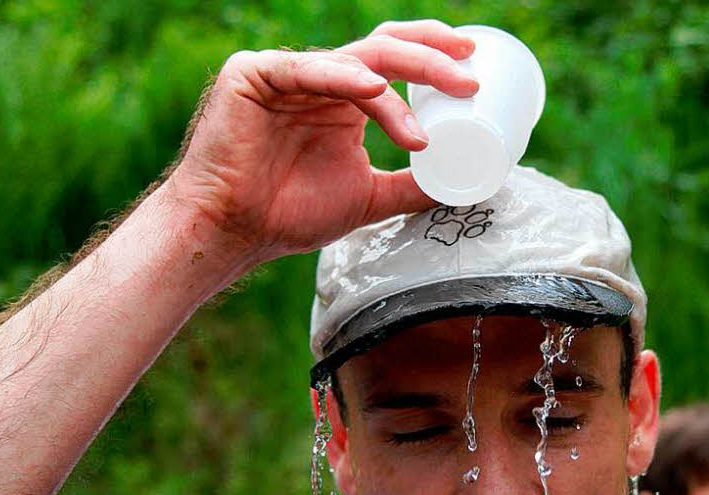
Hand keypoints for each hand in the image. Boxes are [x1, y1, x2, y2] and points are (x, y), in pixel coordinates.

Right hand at [168, 19, 478, 278]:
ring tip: (444, 98)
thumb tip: (456, 188)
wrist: (233, 231)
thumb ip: (408, 188)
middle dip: (433, 55)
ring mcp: (288, 74)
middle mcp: (321, 80)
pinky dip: (344, 77)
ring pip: (356, 59)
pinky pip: (306, 69)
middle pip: (384, 50)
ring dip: (406, 74)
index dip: (435, 60)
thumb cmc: (288, 214)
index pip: (395, 64)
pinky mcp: (254, 76)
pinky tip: (375, 90)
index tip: (475, 75)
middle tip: (470, 71)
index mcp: (344, 100)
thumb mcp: (367, 198)